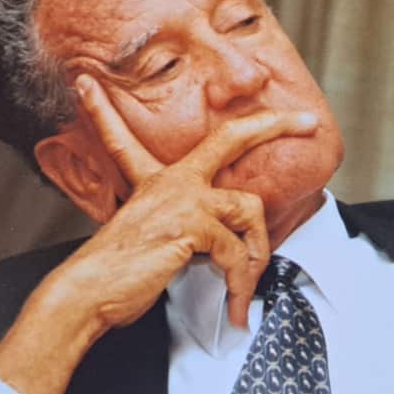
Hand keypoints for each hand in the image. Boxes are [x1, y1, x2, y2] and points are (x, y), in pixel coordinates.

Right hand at [0, 74, 317, 393]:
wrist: (86, 292)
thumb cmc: (116, 274)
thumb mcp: (151, 239)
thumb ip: (186, 230)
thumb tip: (222, 248)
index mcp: (156, 180)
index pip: (140, 135)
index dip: (107, 110)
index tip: (86, 86)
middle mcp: (172, 181)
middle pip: (233, 137)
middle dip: (275, 124)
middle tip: (307, 122)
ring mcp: (183, 199)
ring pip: (250, 209)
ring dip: (257, 255)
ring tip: (245, 288)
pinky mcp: (191, 225)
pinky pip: (237, 253)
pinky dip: (241, 285)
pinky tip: (236, 307)